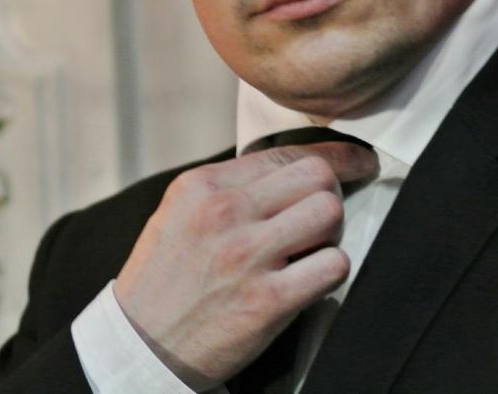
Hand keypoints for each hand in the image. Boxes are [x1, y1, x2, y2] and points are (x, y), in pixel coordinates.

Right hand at [114, 142, 378, 388]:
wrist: (143, 344)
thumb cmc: (163, 279)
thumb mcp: (178, 213)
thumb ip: (226, 188)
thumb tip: (285, 173)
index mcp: (201, 185)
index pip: (285, 152)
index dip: (332, 156)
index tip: (355, 161)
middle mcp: (223, 212)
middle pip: (317, 175)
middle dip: (333, 191)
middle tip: (323, 214)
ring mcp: (246, 255)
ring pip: (330, 212)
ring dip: (331, 231)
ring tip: (311, 247)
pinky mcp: (268, 300)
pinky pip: (333, 266)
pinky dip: (331, 270)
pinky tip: (310, 278)